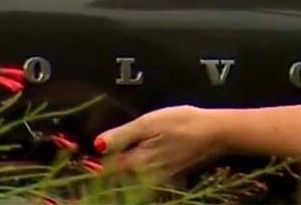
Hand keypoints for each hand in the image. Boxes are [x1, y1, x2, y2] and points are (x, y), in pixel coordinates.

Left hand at [95, 105, 225, 178]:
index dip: (94, 162)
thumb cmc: (183, 123)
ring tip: (117, 158)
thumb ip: (122, 135)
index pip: (106, 168)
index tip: (83, 158)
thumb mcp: (150, 122)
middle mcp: (145, 176)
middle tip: (96, 159)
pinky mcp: (171, 175)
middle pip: (119, 176)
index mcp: (137, 163)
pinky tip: (143, 158)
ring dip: (123, 171)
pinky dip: (140, 171)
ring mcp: (159, 178)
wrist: (217, 134)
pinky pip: (148, 177)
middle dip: (108, 169)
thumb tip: (96, 145)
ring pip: (134, 178)